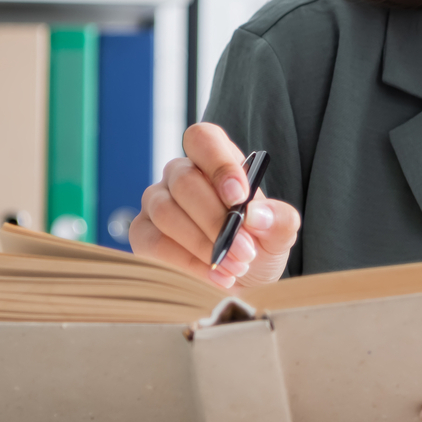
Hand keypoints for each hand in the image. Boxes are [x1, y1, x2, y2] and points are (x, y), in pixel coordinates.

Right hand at [128, 122, 300, 289]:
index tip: (240, 196)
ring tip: (235, 267)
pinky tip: (216, 278)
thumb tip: (256, 215)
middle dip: (216, 220)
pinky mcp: (142, 234)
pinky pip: (155, 244)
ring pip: (167, 213)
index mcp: (213, 160)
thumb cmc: (258, 246)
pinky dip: (189, 265)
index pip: (203, 140)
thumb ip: (278, 220)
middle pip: (184, 181)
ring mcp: (156, 203)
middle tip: (245, 250)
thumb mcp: (279, 233)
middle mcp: (179, 175)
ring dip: (203, 244)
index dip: (219, 164)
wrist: (243, 281)